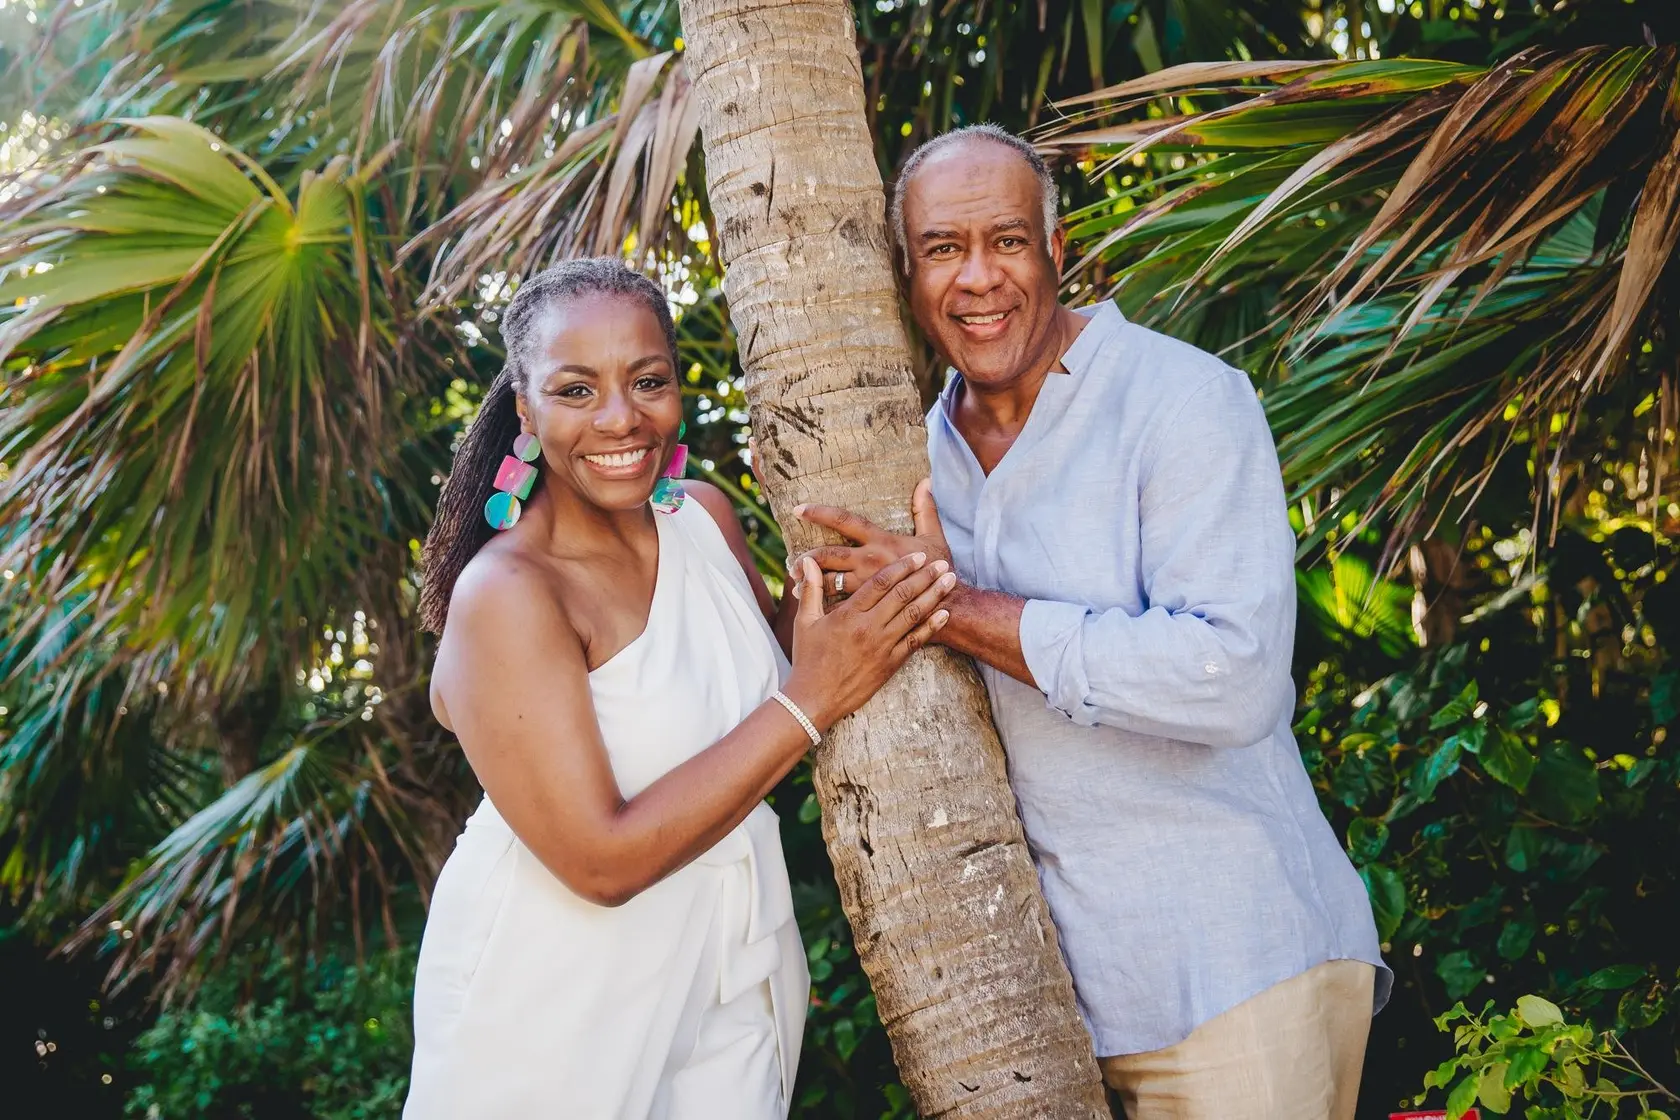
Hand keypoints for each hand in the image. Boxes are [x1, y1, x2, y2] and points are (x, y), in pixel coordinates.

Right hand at [781, 552, 956, 730]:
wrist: (815, 700)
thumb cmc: (808, 660)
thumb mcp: (804, 622)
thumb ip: (811, 589)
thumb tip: (808, 562)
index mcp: (848, 614)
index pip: (880, 583)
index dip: (901, 566)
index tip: (917, 555)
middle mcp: (869, 627)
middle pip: (903, 595)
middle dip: (925, 576)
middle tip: (942, 562)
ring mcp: (882, 646)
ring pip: (914, 615)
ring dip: (934, 595)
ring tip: (950, 580)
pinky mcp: (891, 664)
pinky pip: (916, 642)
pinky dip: (932, 626)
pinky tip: (945, 614)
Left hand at [792, 478, 950, 599]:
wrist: (949, 604)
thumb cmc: (940, 569)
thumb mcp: (934, 536)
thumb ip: (925, 508)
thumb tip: (925, 481)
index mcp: (880, 541)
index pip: (844, 521)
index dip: (820, 513)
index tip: (798, 509)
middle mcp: (869, 561)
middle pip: (828, 555)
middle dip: (807, 557)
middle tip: (792, 561)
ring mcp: (866, 584)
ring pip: (828, 582)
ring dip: (810, 582)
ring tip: (796, 583)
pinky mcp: (869, 605)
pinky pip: (839, 605)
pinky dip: (824, 605)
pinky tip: (812, 606)